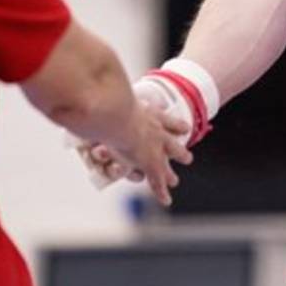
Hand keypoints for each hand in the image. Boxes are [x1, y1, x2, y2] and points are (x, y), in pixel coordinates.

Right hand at [106, 89, 193, 205]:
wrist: (117, 114)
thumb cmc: (110, 103)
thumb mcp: (114, 98)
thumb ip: (108, 96)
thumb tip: (98, 85)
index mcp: (149, 114)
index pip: (166, 120)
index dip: (175, 125)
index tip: (185, 128)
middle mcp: (156, 131)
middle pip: (172, 143)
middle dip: (179, 151)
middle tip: (187, 157)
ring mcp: (155, 147)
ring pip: (166, 163)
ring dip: (170, 173)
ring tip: (175, 180)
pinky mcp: (150, 163)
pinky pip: (157, 180)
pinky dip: (161, 191)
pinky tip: (166, 200)